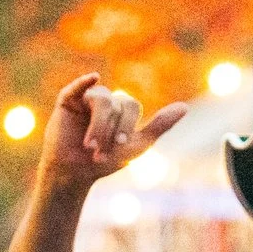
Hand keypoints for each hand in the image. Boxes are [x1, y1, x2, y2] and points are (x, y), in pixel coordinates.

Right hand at [41, 74, 186, 196]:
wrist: (75, 174)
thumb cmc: (106, 161)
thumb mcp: (138, 144)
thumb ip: (160, 125)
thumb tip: (185, 107)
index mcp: (123, 108)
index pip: (131, 106)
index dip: (127, 126)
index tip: (120, 146)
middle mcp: (106, 99)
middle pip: (116, 105)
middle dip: (110, 131)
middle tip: (100, 153)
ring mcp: (86, 98)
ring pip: (101, 101)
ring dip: (98, 126)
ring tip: (89, 146)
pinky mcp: (67, 101)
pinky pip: (76, 87)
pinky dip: (84, 81)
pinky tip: (94, 77)